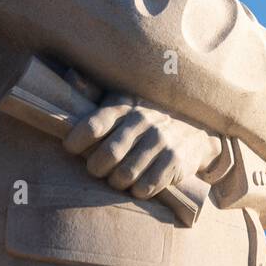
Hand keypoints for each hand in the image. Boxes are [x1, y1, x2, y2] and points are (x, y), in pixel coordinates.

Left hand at [64, 92, 220, 200]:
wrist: (195, 132)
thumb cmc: (146, 121)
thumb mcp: (123, 102)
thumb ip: (94, 93)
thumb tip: (69, 74)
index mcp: (124, 106)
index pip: (93, 126)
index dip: (76, 142)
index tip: (72, 149)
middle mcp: (143, 121)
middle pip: (106, 156)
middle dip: (96, 169)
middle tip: (99, 169)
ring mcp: (161, 140)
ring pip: (124, 175)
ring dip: (117, 183)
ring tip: (118, 178)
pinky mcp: (175, 160)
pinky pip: (146, 187)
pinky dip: (138, 191)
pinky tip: (139, 184)